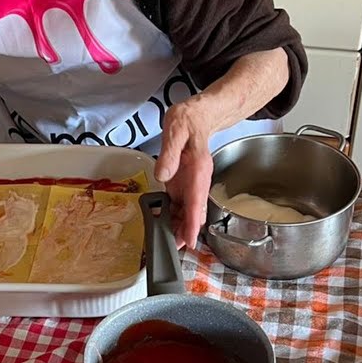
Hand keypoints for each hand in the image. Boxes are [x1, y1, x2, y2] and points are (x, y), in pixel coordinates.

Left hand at [155, 102, 214, 249]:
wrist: (196, 115)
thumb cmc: (188, 121)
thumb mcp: (176, 131)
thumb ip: (170, 153)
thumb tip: (163, 174)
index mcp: (198, 170)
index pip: (197, 202)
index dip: (192, 223)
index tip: (190, 241)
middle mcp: (197, 180)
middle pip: (193, 212)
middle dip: (184, 231)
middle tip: (172, 247)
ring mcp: (190, 183)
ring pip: (186, 211)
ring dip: (178, 226)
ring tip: (166, 241)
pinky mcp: (182, 182)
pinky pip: (178, 203)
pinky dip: (172, 215)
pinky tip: (163, 224)